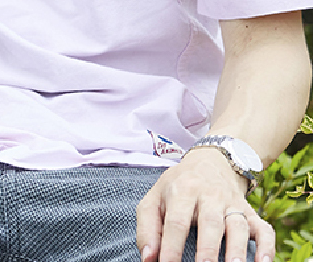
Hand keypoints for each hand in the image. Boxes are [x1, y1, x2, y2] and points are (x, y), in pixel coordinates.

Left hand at [137, 148, 273, 261]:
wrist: (209, 163)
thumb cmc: (176, 187)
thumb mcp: (153, 199)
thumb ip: (147, 229)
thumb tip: (148, 258)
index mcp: (182, 191)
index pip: (176, 222)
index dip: (171, 246)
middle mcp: (210, 196)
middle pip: (210, 223)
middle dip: (208, 249)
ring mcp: (233, 204)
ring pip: (238, 226)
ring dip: (237, 249)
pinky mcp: (251, 212)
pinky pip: (264, 229)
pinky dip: (267, 246)